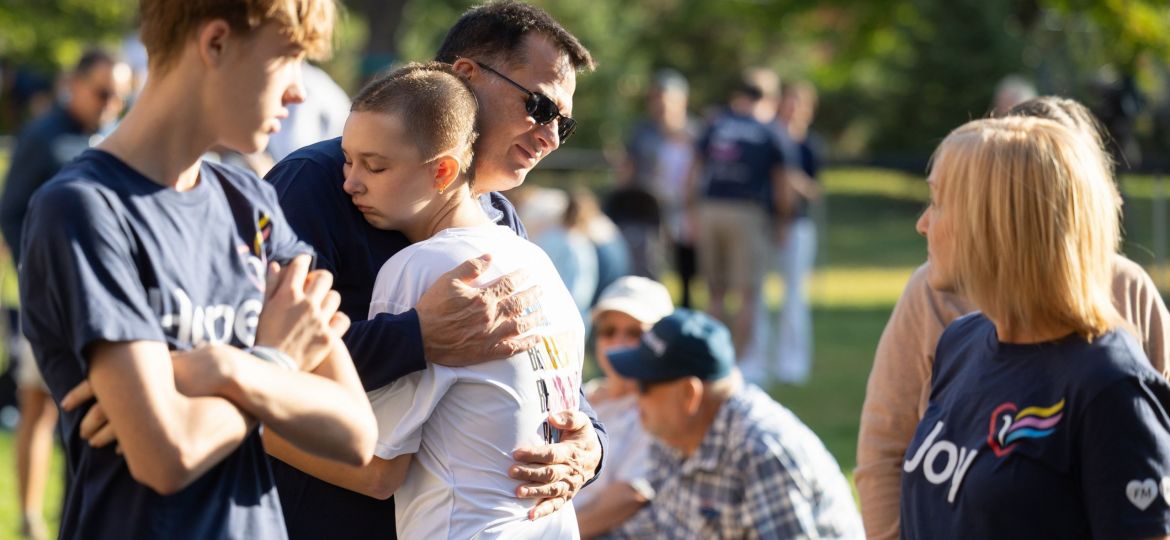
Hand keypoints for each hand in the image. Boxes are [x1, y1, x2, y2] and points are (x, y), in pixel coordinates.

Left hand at [60, 347, 238, 449]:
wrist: (222, 372)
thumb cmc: (195, 366)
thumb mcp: (165, 361)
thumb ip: (147, 366)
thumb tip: (130, 367)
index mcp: (135, 370)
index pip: (95, 382)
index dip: (79, 394)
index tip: (66, 403)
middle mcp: (137, 388)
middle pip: (101, 408)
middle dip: (89, 422)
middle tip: (82, 432)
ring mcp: (149, 406)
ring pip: (116, 426)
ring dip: (102, 437)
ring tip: (95, 443)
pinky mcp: (162, 422)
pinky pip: (136, 438)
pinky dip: (125, 446)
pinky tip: (120, 452)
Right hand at [255, 255, 349, 371]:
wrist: (272, 368)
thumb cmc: (265, 336)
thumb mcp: (264, 308)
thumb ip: (271, 285)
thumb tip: (277, 264)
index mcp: (287, 295)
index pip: (301, 266)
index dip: (303, 262)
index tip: (304, 263)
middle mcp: (306, 304)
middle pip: (325, 277)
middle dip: (320, 279)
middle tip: (315, 288)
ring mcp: (319, 320)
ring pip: (335, 297)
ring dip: (328, 301)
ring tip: (321, 309)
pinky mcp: (329, 337)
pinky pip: (343, 319)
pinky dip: (337, 320)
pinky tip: (329, 324)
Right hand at [416, 254, 543, 365]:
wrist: (420, 336)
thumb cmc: (433, 306)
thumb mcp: (449, 279)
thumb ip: (471, 267)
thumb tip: (490, 255)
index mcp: (484, 298)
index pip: (509, 283)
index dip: (521, 276)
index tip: (529, 272)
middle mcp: (492, 316)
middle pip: (519, 303)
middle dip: (532, 295)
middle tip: (541, 290)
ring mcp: (492, 335)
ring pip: (521, 325)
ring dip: (535, 318)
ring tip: (543, 312)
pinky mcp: (488, 351)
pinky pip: (513, 348)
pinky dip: (527, 344)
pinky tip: (537, 339)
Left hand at [510, 411, 601, 519]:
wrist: (595, 455)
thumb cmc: (582, 436)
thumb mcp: (581, 422)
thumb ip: (569, 418)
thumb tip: (552, 417)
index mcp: (572, 452)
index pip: (552, 454)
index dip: (534, 454)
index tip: (517, 453)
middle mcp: (571, 471)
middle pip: (549, 473)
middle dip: (529, 473)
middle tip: (511, 472)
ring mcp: (569, 485)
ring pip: (551, 490)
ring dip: (534, 491)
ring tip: (517, 492)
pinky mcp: (567, 495)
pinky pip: (556, 504)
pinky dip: (544, 511)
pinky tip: (531, 515)